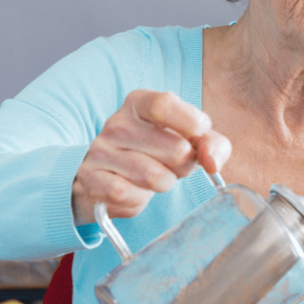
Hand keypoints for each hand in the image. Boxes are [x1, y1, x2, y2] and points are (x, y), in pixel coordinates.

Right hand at [72, 90, 231, 224]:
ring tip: (155, 178)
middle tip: (174, 165)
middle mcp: (116, 123)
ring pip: (154, 176)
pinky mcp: (90, 178)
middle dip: (184, 165)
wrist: (110, 177)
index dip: (191, 124)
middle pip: (174, 149)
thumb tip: (212, 162)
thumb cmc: (158, 152)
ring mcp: (100, 150)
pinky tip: (134, 191)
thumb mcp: (189, 140)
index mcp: (140, 103)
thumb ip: (212, 144)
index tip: (199, 135)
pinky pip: (127, 195)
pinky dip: (139, 200)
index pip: (165, 104)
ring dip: (164, 183)